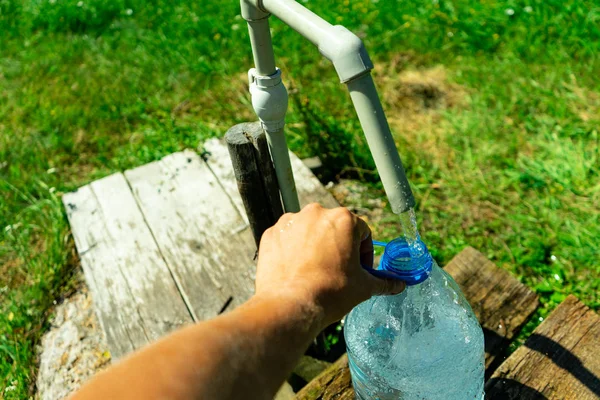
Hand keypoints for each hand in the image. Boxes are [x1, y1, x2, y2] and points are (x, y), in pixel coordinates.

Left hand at [255, 203, 405, 326]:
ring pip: (309, 230)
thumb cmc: (330, 293)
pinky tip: (296, 270)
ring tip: (314, 272)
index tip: (358, 269)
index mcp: (344, 219)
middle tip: (337, 271)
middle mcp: (316, 212)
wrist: (290, 305)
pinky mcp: (272, 233)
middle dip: (338, 246)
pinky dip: (293, 250)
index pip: (362, 231)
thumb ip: (383, 281)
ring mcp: (291, 221)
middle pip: (334, 227)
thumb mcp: (363, 287)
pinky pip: (288, 238)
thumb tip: (398, 284)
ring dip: (314, 245)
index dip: (363, 252)